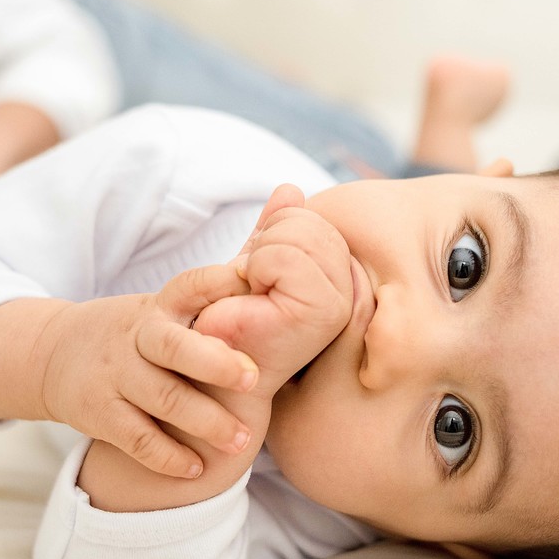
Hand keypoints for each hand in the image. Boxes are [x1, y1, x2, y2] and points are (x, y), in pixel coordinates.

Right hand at [37, 264, 262, 478]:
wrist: (52, 353)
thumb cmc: (133, 336)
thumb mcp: (161, 310)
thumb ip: (206, 306)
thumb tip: (265, 286)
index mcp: (159, 308)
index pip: (190, 285)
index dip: (220, 283)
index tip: (251, 284)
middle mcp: (136, 336)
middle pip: (174, 346)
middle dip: (216, 362)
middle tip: (253, 379)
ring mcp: (114, 374)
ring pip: (162, 398)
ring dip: (206, 422)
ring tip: (241, 440)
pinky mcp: (98, 412)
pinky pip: (137, 438)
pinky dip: (169, 456)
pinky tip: (197, 467)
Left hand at [193, 184, 354, 397]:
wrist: (210, 369)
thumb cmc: (228, 320)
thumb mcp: (253, 263)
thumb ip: (274, 228)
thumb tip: (290, 189)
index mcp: (337, 275)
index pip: (310, 217)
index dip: (271, 234)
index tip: (259, 275)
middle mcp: (349, 290)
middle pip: (306, 220)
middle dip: (266, 243)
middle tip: (254, 284)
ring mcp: (341, 303)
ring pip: (296, 234)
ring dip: (259, 259)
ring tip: (254, 294)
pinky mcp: (324, 313)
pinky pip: (283, 257)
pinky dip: (255, 271)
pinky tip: (253, 300)